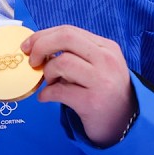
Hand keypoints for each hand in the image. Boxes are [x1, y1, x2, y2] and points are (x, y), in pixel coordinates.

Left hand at [20, 25, 135, 145]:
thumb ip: (75, 54)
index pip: (68, 30)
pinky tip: (46, 97)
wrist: (126, 123)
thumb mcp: (98, 66)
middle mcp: (107, 60)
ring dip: (47, 74)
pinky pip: (59, 91)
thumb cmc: (104, 92)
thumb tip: (37, 47)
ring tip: (50, 83)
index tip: (28, 46)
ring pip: (62, 62)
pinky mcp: (92, 102)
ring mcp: (101, 81)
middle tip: (33, 62)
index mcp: (106, 47)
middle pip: (65, 38)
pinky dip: (46, 94)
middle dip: (40, 46)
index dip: (42, 36)